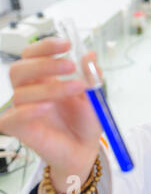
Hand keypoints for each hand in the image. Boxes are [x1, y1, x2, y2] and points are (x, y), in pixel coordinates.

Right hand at [0, 38, 102, 192]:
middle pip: (20, 69)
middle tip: (70, 66)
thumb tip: (90, 55)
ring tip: (77, 88)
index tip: (67, 44)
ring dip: (51, 88)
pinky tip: (47, 107)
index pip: (34, 55)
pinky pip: (12, 117)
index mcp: (45, 78)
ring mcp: (23, 110)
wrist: (86, 149)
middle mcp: (31, 91)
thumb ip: (91, 76)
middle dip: (44, 63)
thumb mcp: (95, 96)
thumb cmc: (86, 121)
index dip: (45, 46)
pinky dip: (27, 111)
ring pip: (21, 92)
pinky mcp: (20, 130)